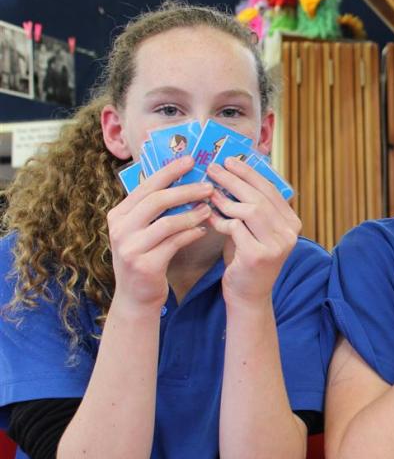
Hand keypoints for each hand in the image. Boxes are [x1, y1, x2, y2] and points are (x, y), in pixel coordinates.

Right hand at [108, 156, 213, 307]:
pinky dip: (192, 234)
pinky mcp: (145, 265)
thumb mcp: (141, 231)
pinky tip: (204, 229)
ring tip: (210, 208)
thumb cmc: (145, 258)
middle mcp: (120, 228)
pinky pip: (174, 243)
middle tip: (209, 186)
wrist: (135, 298)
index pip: (146, 186)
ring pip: (167, 222)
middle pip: (156, 201)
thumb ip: (154, 210)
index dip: (169, 172)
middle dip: (186, 190)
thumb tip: (182, 180)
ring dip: (192, 213)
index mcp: (118, 214)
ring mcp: (130, 247)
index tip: (190, 160)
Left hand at [205, 157, 300, 303]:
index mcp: (292, 223)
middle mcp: (290, 233)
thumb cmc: (247, 257)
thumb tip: (231, 174)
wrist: (248, 295)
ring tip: (208, 193)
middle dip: (234, 180)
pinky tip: (208, 217)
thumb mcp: (254, 230)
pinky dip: (220, 220)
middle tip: (213, 169)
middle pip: (260, 197)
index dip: (249, 173)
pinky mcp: (259, 256)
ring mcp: (277, 245)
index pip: (271, 189)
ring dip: (225, 200)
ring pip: (250, 210)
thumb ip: (250, 207)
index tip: (230, 161)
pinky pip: (236, 228)